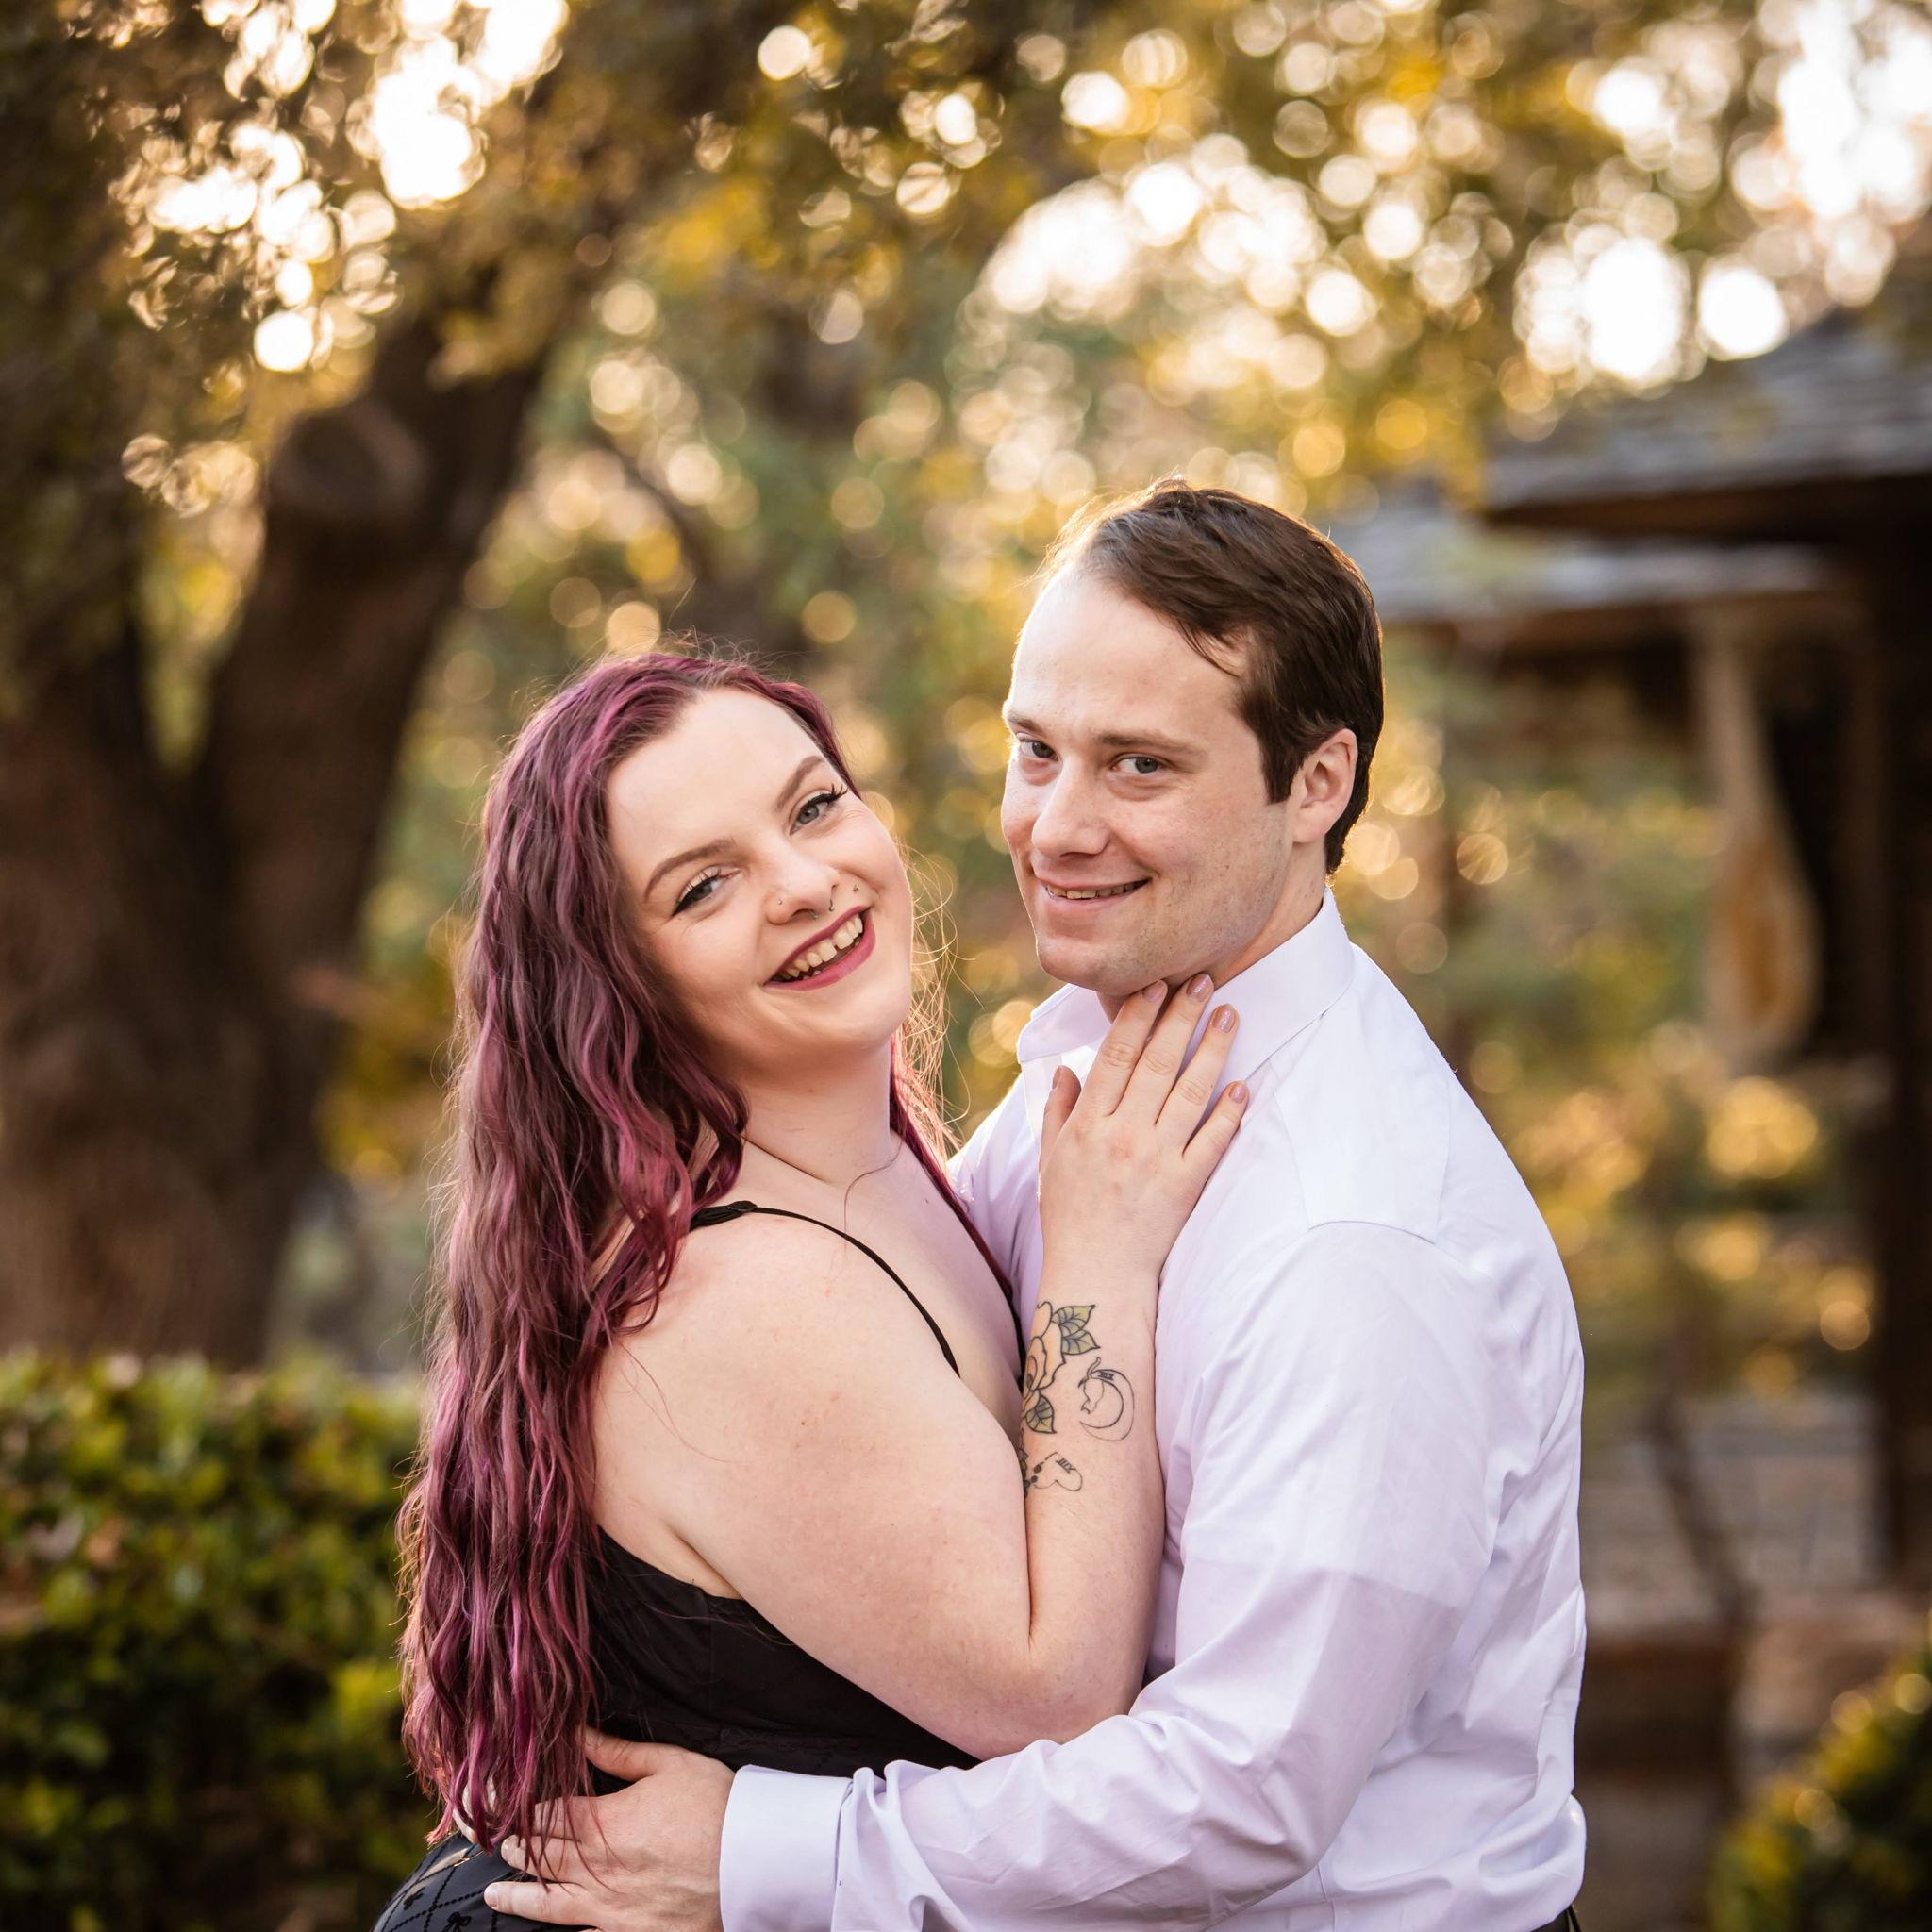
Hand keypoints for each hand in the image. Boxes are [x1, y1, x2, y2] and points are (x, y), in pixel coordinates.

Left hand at [482, 1730, 733, 1931]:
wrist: (753, 1863)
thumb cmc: (715, 1806)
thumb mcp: (668, 1764)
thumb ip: (616, 1752)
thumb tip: (575, 1733)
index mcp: (604, 1821)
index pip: (546, 1814)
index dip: (518, 1808)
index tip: (496, 1803)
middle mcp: (598, 1868)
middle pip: (543, 1856)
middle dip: (516, 1847)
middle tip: (496, 1843)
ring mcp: (610, 1907)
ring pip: (550, 1904)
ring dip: (518, 1898)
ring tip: (496, 1895)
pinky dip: (562, 1931)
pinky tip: (552, 1929)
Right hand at [1036, 974, 1244, 1279]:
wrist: (1096, 1277)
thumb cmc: (1070, 1218)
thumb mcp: (1050, 1162)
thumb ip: (1057, 1112)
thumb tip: (1065, 1068)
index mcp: (1087, 1124)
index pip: (1115, 1056)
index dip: (1137, 1017)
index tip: (1155, 984)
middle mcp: (1121, 1136)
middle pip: (1157, 1063)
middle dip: (1181, 1017)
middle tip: (1204, 980)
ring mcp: (1155, 1160)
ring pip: (1190, 1093)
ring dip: (1212, 1050)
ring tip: (1230, 1015)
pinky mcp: (1184, 1186)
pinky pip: (1212, 1142)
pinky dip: (1228, 1112)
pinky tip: (1242, 1084)